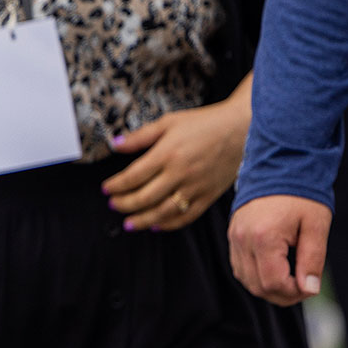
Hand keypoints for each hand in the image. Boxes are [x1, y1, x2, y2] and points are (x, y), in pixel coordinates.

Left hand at [102, 93, 248, 231]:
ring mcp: (196, 187)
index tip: (106, 189)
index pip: (133, 176)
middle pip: (145, 197)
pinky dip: (170, 224)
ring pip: (164, 211)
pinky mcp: (209, 196)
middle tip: (113, 205)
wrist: (241, 129)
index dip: (116, 186)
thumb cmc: (204, 123)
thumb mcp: (168, 122)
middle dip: (124, 204)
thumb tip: (115, 144)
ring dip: (143, 220)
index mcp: (167, 154)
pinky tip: (157, 225)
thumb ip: (140, 136)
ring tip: (129, 222)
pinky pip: (187, 216)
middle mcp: (180, 173)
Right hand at [229, 194, 330, 305]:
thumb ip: (313, 260)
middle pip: (258, 286)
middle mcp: (243, 240)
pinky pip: (240, 267)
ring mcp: (235, 237)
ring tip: (290, 277)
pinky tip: (275, 269)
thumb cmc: (301, 195)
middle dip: (283, 294)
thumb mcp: (316, 226)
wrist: (280, 166)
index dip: (295, 293)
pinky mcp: (233, 235)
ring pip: (246, 280)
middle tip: (304, 285)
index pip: (274, 283)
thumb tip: (310, 289)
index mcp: (264, 237)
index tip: (311, 286)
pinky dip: (257, 275)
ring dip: (268, 287)